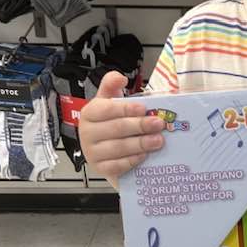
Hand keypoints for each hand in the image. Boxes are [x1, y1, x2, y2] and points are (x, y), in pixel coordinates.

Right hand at [79, 71, 165, 185]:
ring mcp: (92, 153)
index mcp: (90, 113)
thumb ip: (112, 86)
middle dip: (140, 126)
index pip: (107, 109)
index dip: (125, 109)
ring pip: (118, 148)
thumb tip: (119, 77)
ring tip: (158, 140)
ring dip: (141, 144)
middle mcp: (87, 133)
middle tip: (159, 124)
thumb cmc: (113, 123)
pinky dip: (132, 160)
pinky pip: (117, 165)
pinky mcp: (100, 169)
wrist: (109, 151)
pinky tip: (145, 155)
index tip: (143, 108)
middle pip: (116, 129)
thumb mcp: (111, 102)